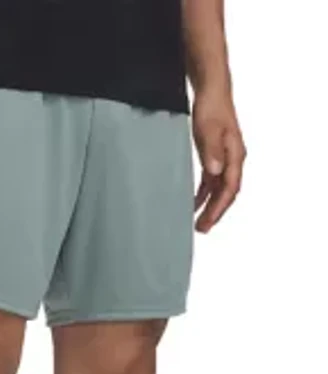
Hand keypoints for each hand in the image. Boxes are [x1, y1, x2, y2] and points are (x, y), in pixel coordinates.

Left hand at [192, 89, 246, 232]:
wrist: (211, 89)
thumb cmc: (211, 106)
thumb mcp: (208, 128)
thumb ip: (211, 150)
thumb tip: (216, 171)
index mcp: (235, 155)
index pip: (229, 188)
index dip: (219, 207)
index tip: (208, 221)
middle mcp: (233, 159)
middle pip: (226, 192)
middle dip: (215, 212)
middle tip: (202, 228)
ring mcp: (225, 158)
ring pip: (219, 189)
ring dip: (210, 205)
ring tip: (198, 222)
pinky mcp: (216, 155)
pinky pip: (212, 181)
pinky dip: (204, 193)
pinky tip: (194, 202)